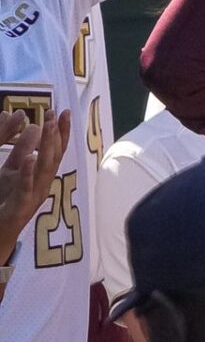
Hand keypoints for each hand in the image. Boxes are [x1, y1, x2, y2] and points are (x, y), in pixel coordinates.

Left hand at [0, 111, 69, 257]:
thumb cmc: (6, 200)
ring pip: (44, 168)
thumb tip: (35, 127)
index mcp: (40, 174)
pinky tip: (29, 158)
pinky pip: (26, 186)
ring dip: (47, 148)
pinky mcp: (21, 205)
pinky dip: (28, 172)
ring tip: (48, 127)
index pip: (54, 149)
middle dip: (56, 135)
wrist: (0, 230)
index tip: (62, 111)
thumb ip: (23, 149)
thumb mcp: (12, 169)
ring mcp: (35, 195)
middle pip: (53, 156)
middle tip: (57, 114)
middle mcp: (43, 183)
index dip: (60, 131)